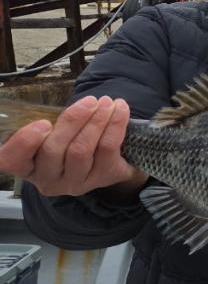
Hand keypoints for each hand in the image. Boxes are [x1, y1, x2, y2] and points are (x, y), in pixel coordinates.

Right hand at [0, 96, 145, 197]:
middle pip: (54, 150)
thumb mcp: (55, 133)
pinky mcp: (102, 179)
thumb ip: (50, 126)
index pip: (12, 160)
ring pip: (81, 150)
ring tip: (107, 102)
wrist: (109, 160)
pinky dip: (115, 125)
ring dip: (97, 121)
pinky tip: (120, 110)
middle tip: (90, 100)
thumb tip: (70, 108)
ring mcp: (75, 183)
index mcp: (28, 166)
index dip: (25, 142)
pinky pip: (108, 149)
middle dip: (73, 120)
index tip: (43, 123)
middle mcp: (48, 180)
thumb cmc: (72, 141)